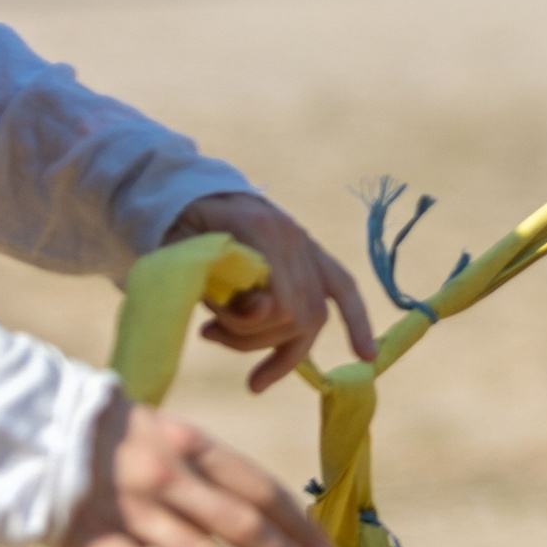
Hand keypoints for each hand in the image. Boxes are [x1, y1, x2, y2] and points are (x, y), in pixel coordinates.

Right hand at [61, 393, 333, 546]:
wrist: (31, 432)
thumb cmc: (111, 436)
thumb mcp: (166, 432)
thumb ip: (208, 467)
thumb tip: (265, 506)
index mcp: (192, 444)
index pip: (259, 486)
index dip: (296, 521)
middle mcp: (170, 476)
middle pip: (243, 525)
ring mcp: (134, 509)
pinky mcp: (96, 541)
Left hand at [165, 193, 377, 390]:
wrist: (192, 191)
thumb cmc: (180, 226)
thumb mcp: (185, 254)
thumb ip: (221, 285)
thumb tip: (265, 311)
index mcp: (262, 231)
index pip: (282, 304)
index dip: (249, 328)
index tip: (208, 328)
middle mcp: (294, 238)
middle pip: (300, 315)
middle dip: (254, 339)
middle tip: (210, 333)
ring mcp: (306, 244)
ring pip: (315, 315)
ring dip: (276, 344)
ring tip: (226, 337)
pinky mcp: (312, 253)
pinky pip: (344, 290)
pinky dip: (356, 322)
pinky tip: (366, 354)